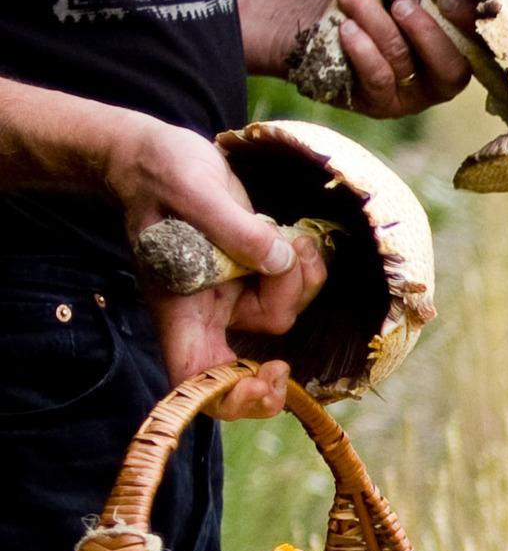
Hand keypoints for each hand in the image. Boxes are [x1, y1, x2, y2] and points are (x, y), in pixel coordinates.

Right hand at [102, 118, 326, 420]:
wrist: (159, 154)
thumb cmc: (160, 172)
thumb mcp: (193, 189)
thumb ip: (232, 226)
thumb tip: (275, 257)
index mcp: (176, 306)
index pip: (195, 379)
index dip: (232, 396)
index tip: (269, 371)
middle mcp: (205, 312)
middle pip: (253, 355)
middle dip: (285, 305)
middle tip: (292, 257)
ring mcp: (232, 297)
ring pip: (284, 312)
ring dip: (298, 276)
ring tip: (282, 231)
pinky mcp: (256, 278)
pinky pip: (295, 289)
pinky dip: (304, 268)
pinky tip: (293, 238)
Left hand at [331, 0, 478, 118]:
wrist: (327, 23)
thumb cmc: (376, 1)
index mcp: (460, 50)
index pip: (478, 42)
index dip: (467, 22)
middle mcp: (442, 80)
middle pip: (451, 68)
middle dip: (426, 32)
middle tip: (401, 3)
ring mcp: (413, 97)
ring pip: (402, 61)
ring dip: (377, 23)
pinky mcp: (381, 104)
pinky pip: (377, 78)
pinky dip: (363, 50)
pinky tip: (347, 27)